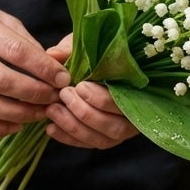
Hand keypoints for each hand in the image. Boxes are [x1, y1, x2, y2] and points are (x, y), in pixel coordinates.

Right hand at [0, 0, 70, 138]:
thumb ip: (26, 41)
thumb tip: (56, 66)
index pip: (15, 51)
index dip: (43, 69)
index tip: (63, 78)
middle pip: (0, 81)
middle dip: (34, 93)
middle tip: (55, 98)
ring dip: (19, 114)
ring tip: (40, 113)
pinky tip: (15, 124)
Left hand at [43, 34, 138, 148]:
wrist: (94, 64)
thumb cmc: (94, 53)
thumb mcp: (85, 45)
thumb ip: (72, 50)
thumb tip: (54, 55)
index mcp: (138, 89)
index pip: (126, 103)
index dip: (102, 100)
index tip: (80, 87)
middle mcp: (133, 114)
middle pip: (115, 127)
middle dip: (85, 113)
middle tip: (64, 96)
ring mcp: (120, 129)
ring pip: (102, 139)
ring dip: (74, 127)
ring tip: (52, 110)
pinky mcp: (104, 137)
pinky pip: (89, 144)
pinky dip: (69, 138)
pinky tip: (51, 128)